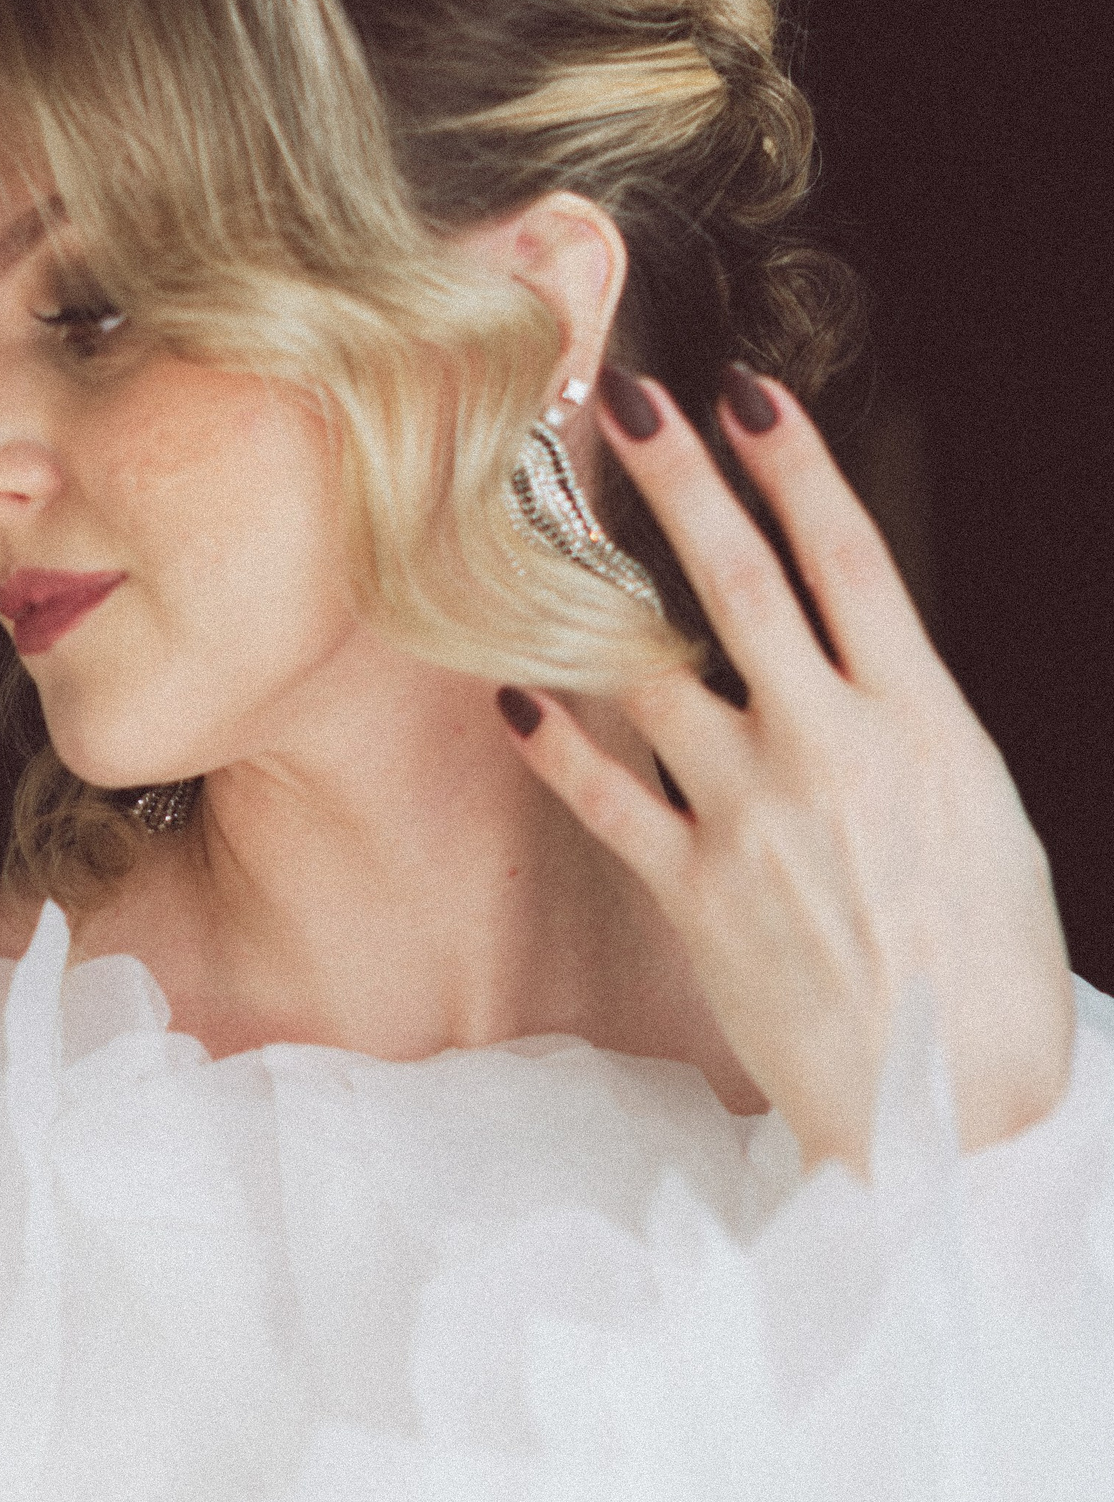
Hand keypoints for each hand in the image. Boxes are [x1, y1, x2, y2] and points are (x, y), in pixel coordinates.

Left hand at [498, 364, 1075, 1172]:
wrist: (958, 1109)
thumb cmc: (987, 962)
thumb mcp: (980, 813)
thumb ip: (904, 728)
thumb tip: (850, 667)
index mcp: (922, 722)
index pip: (850, 561)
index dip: (795, 467)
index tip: (749, 392)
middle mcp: (832, 750)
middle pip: (741, 585)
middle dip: (681, 482)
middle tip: (625, 400)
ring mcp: (756, 816)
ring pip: (654, 672)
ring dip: (593, 592)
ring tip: (544, 528)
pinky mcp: (697, 892)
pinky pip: (606, 796)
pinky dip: (555, 742)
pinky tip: (513, 693)